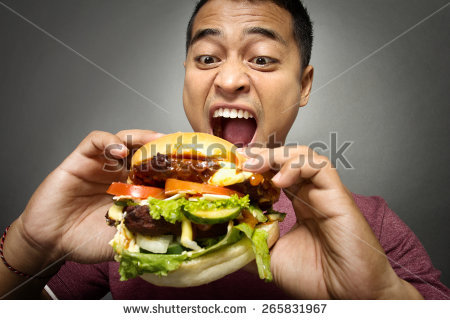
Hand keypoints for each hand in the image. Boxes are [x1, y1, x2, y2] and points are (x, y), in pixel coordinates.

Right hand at [13, 130, 163, 267]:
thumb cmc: (86, 240)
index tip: (189, 164)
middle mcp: (119, 173)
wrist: (51, 244)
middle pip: (143, 150)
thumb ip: (145, 230)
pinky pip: (95, 141)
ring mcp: (100, 165)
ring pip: (123, 140)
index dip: (172, 165)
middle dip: (160, 147)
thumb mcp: (125, 237)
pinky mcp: (79, 160)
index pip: (157, 170)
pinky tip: (118, 150)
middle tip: (175, 147)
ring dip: (139, 138)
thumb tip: (176, 230)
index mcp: (133, 189)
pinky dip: (108, 141)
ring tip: (153, 142)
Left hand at [239, 146, 421, 298]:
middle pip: (284, 160)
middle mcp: (310, 194)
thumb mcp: (271, 258)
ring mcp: (323, 192)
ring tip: (253, 164)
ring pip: (301, 156)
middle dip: (259, 156)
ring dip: (275, 155)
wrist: (348, 294)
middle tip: (238, 161)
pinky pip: (319, 166)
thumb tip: (228, 234)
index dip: (253, 169)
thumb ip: (251, 243)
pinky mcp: (337, 194)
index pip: (273, 174)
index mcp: (296, 205)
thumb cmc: (317, 277)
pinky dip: (297, 165)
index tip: (231, 169)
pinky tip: (279, 180)